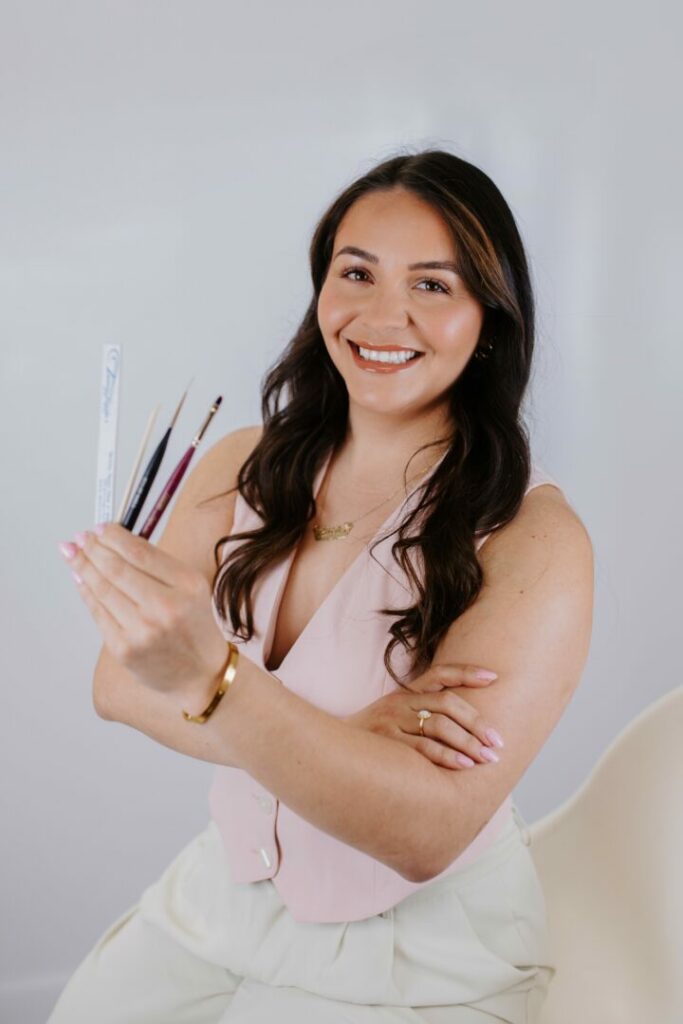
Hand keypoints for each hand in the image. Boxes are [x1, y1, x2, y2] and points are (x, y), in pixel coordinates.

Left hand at [57, 523, 227, 700]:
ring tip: (72, 554)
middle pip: (117, 568)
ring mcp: (143, 630)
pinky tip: (80, 580)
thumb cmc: (193, 626)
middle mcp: (166, 607)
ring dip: (83, 567)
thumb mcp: (190, 588)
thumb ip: (157, 565)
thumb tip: (112, 542)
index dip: (114, 537)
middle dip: (92, 549)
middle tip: (79, 538)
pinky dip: (86, 593)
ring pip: (103, 589)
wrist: (201, 674)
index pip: (140, 552)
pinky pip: (98, 613)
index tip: (100, 528)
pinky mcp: (124, 649)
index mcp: (187, 585)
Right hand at [343, 663, 504, 769]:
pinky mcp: (386, 741)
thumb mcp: (393, 716)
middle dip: (477, 722)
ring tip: (488, 757)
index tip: (494, 678)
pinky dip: (447, 756)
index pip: (440, 674)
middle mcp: (400, 702)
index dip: (467, 673)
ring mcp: (392, 720)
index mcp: (405, 692)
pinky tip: (464, 766)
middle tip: (498, 741)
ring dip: (468, 742)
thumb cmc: (371, 738)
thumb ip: (421, 713)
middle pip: (447, 702)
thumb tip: (462, 724)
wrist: (329, 750)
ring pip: (438, 725)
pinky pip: (423, 747)